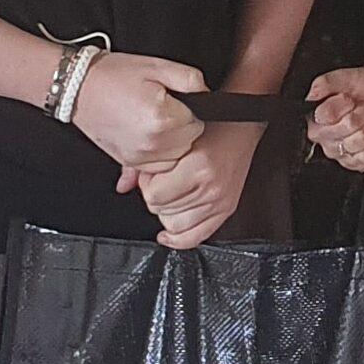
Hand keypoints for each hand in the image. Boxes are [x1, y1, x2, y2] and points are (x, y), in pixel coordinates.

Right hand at [70, 51, 204, 174]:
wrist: (78, 88)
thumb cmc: (113, 75)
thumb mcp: (156, 66)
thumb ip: (189, 78)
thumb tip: (206, 94)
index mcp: (162, 118)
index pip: (199, 121)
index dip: (191, 108)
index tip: (178, 101)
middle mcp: (152, 142)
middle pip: (190, 141)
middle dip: (184, 125)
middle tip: (168, 109)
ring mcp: (140, 156)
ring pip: (177, 156)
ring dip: (174, 142)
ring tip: (158, 122)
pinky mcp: (129, 162)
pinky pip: (159, 166)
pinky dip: (160, 154)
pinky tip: (149, 135)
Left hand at [125, 123, 258, 248]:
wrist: (240, 124)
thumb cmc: (210, 125)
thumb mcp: (174, 137)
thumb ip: (144, 162)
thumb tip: (123, 185)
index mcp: (198, 168)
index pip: (154, 196)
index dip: (146, 185)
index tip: (151, 174)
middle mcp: (211, 189)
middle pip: (162, 211)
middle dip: (155, 197)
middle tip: (161, 181)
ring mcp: (220, 202)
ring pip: (175, 226)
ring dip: (167, 212)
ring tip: (171, 194)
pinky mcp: (225, 210)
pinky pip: (195, 238)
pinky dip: (177, 239)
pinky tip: (167, 232)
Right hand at [303, 67, 363, 169]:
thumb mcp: (348, 77)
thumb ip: (326, 82)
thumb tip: (313, 94)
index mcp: (317, 116)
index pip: (324, 115)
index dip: (342, 105)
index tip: (348, 98)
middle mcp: (325, 137)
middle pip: (343, 128)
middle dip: (358, 114)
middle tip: (361, 108)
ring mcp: (340, 151)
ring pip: (357, 141)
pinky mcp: (356, 161)